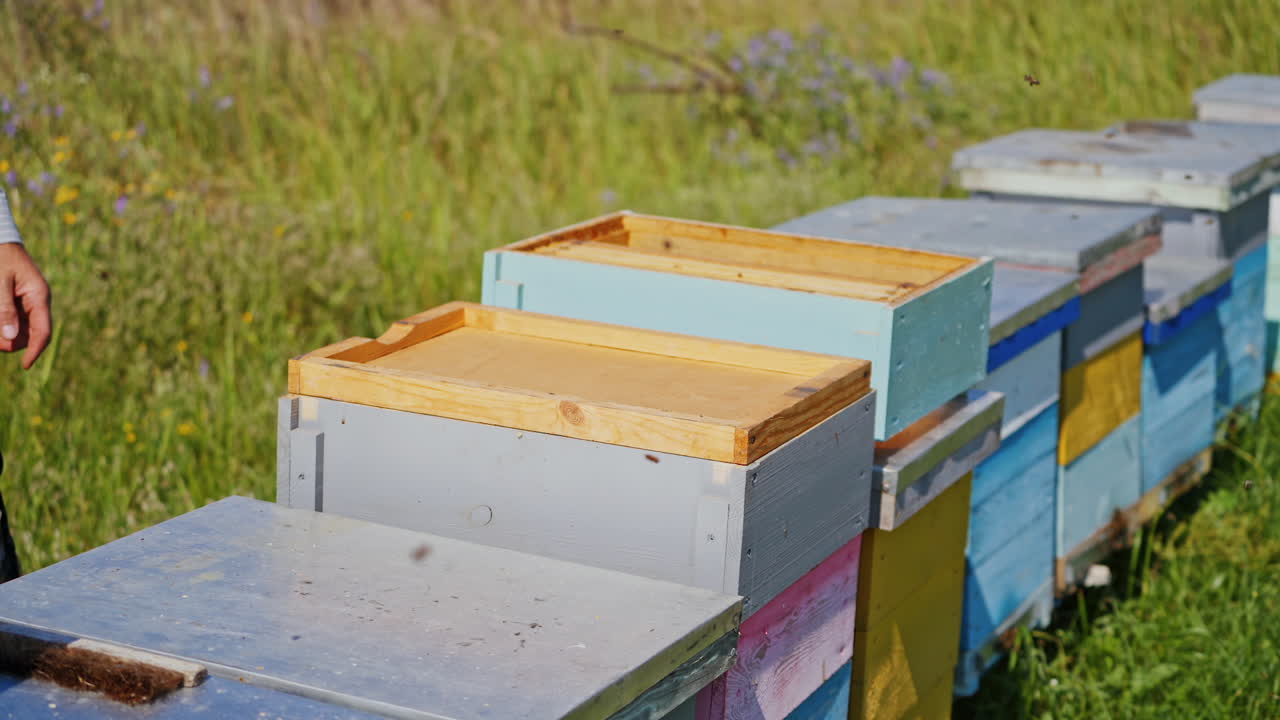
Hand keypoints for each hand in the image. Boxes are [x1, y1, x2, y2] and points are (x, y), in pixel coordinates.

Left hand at [0, 243, 51, 369]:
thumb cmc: (0, 258)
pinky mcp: (20, 301)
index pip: (43, 332)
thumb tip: (11, 338)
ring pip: (22, 331)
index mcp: (39, 296)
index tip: (24, 366)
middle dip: (13, 342)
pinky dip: (4, 326)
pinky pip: (15, 321)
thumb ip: (4, 310)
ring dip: (7, 335)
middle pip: (32, 335)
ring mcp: (30, 302)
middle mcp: (38, 302)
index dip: (35, 351)